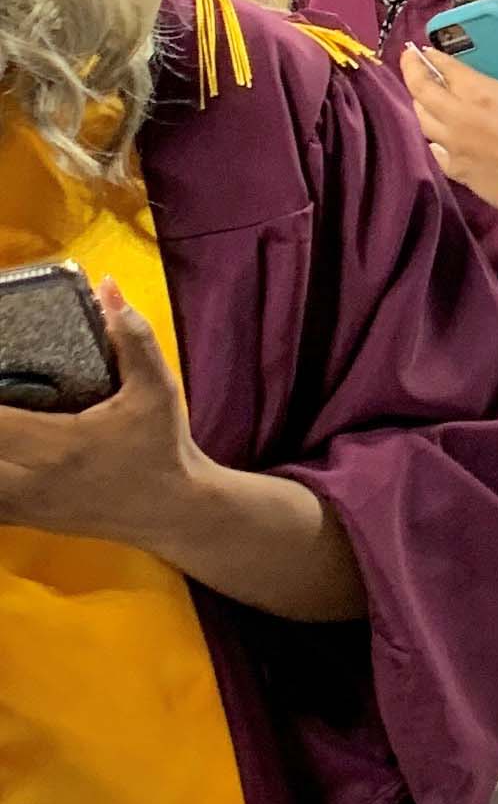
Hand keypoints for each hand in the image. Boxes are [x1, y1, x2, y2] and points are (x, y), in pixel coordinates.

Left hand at [0, 284, 200, 554]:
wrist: (174, 510)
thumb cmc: (163, 446)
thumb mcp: (158, 388)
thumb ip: (132, 337)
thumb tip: (106, 286)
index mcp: (59, 445)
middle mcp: (32, 479)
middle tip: (1, 396)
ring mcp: (23, 504)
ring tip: (3, 419)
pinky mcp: (23, 517)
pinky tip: (5, 448)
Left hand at [400, 0, 497, 206]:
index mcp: (478, 92)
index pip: (444, 67)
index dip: (433, 55)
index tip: (426, 49)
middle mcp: (456, 116)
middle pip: (421, 90)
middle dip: (412, 71)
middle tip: (409, 60)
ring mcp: (453, 146)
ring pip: (422, 119)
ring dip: (419, 103)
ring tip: (423, 95)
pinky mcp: (457, 171)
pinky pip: (434, 150)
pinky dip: (432, 137)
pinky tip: (438, 136)